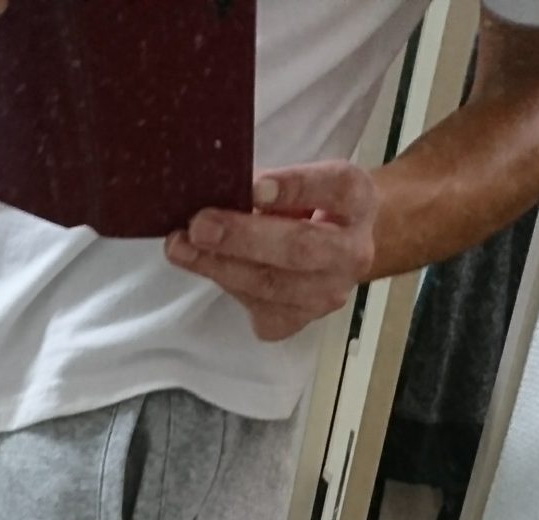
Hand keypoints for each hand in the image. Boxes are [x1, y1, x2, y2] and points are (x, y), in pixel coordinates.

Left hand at [166, 162, 378, 342]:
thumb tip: (223, 187)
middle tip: (200, 226)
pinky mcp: (299, 321)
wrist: (340, 250)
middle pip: (297, 249)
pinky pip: (257, 308)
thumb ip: (275, 183)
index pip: (334, 189)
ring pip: (270, 286)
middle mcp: (351, 253)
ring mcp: (327, 295)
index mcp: (358, 202)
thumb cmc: (315, 206)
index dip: (294, 189)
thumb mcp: (308, 179)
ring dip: (220, 266)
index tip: (255, 187)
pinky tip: (203, 266)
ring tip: (181, 247)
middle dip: (242, 238)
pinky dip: (226, 284)